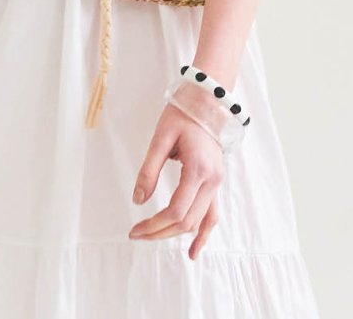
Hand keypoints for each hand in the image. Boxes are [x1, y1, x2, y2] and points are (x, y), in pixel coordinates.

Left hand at [129, 101, 224, 259]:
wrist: (207, 101)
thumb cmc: (182, 115)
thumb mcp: (160, 138)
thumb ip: (149, 169)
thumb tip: (138, 200)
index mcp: (198, 169)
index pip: (177, 210)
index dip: (154, 224)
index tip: (135, 228)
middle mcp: (212, 181)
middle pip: (187, 221)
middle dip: (160, 232)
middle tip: (136, 233)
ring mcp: (217, 184)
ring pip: (199, 222)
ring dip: (176, 234)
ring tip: (152, 238)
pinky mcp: (216, 183)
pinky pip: (212, 216)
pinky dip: (204, 234)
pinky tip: (193, 251)